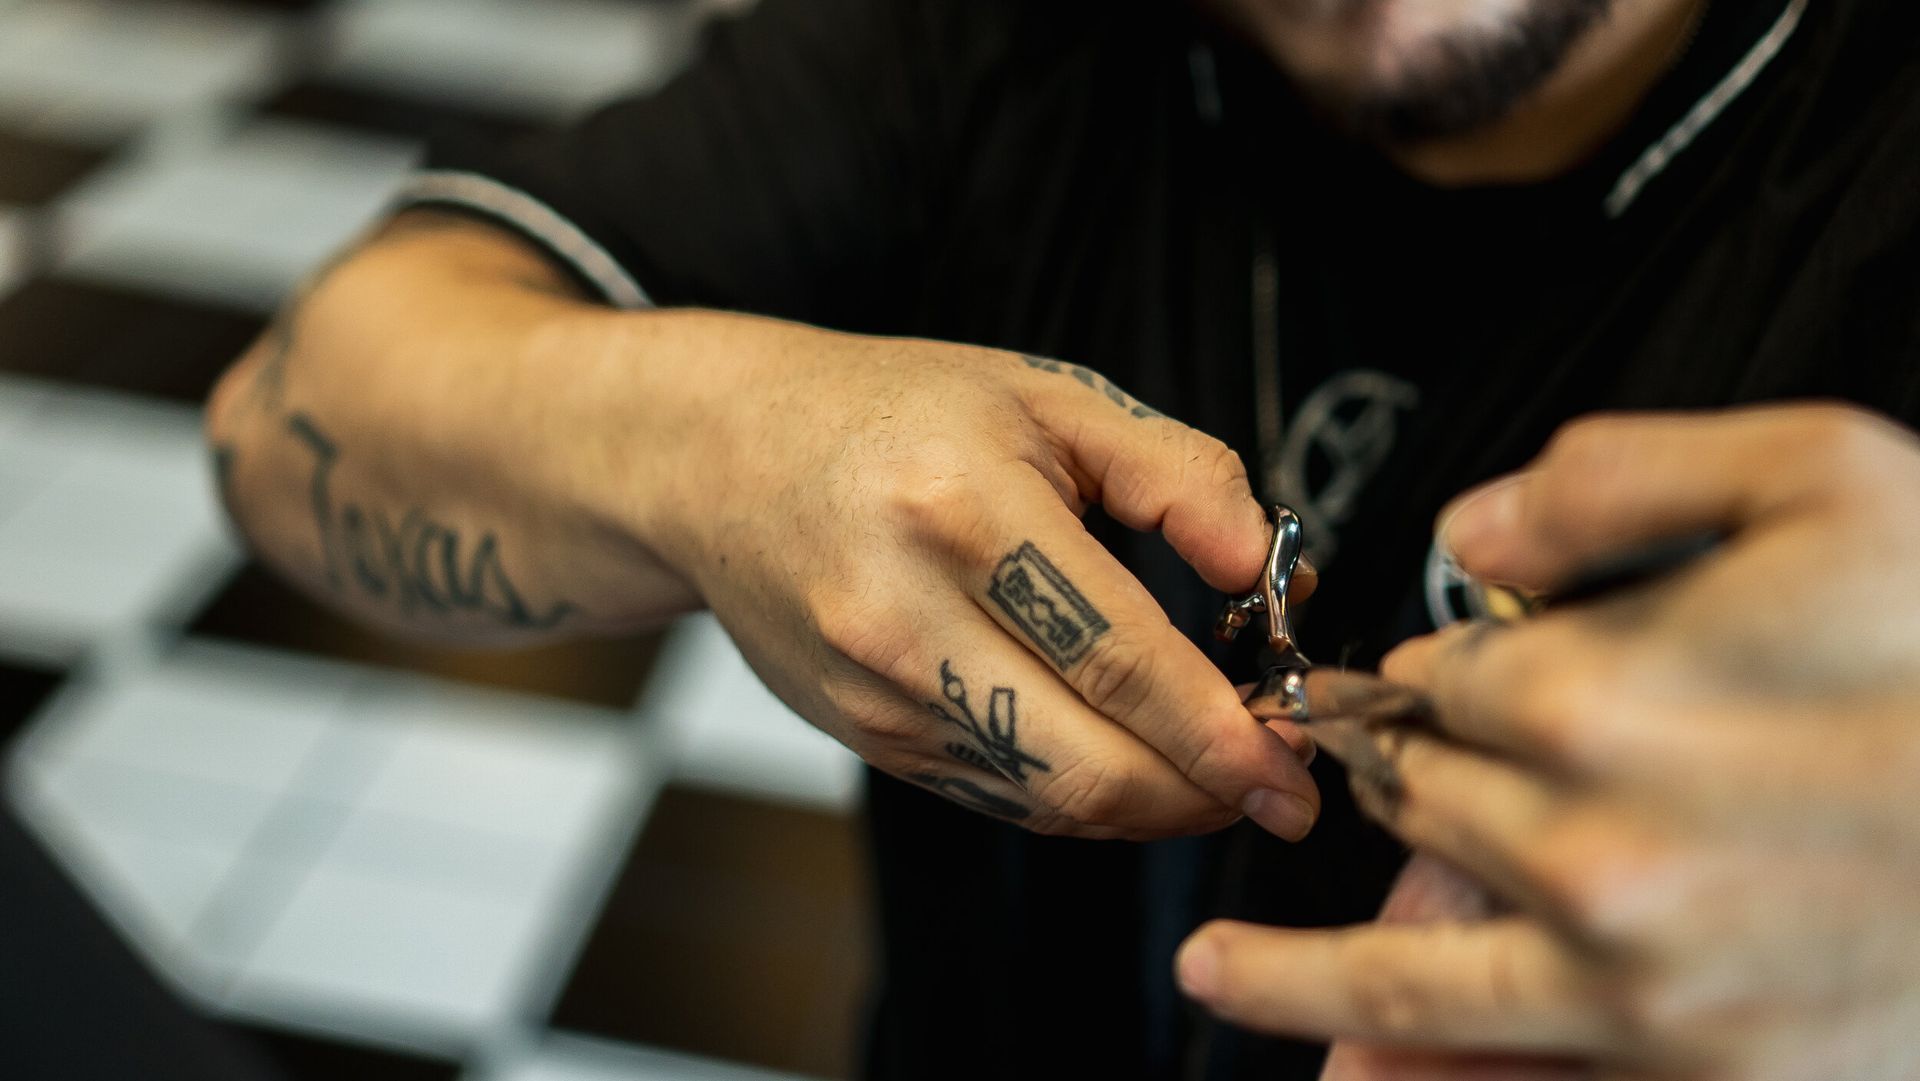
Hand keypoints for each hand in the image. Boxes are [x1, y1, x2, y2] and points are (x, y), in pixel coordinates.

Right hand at [639, 320, 1317, 838]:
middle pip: (1087, 769)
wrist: (722, 457)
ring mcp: (874, 693)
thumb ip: (1181, 476)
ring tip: (1211, 764)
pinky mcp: (863, 737)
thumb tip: (1273, 574)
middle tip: (1276, 780)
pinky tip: (1126, 754)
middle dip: (1204, 796)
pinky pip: (1001, 796)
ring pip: (1048, 802)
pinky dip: (1083, 794)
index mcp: (963, 511)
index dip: (1225, 735)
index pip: (1121, 662)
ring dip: (1152, 805)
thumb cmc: (895, 415)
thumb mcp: (1050, 399)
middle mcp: (903, 617)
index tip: (1298, 766)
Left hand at [1175, 404, 1919, 1075]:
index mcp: (1597, 699)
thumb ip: (1623, 477)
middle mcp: (1588, 856)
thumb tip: (1476, 525)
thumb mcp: (1828, 481)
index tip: (1459, 678)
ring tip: (1216, 977)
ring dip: (1300, 980)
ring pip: (1409, 980)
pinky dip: (1410, 1077)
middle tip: (1398, 774)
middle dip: (1404, 784)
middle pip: (1419, 815)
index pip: (1436, 680)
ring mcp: (1632, 985)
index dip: (1444, 672)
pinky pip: (1509, 1079)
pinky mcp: (1687, 1067)